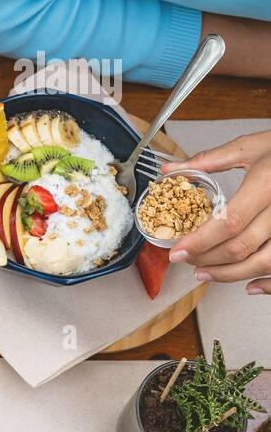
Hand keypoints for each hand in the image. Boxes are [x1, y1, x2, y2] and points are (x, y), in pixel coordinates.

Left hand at [166, 130, 270, 294]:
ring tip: (205, 272)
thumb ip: (211, 160)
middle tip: (185, 260)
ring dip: (231, 274)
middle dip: (207, 258)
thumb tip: (171, 170)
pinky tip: (249, 285)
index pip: (229, 222)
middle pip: (242, 246)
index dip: (200, 241)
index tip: (177, 250)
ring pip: (265, 262)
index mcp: (267, 182)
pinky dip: (269, 283)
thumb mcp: (252, 146)